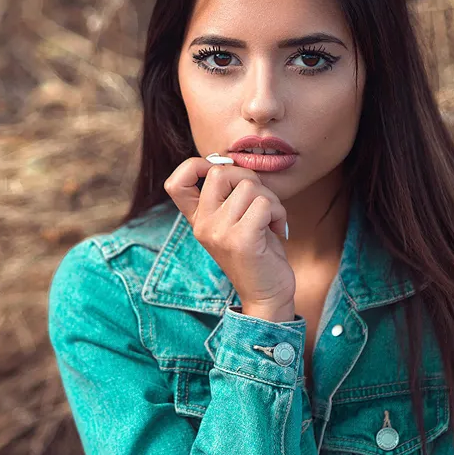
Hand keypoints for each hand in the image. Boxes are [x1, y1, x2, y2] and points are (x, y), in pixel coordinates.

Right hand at [163, 157, 295, 320]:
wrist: (267, 295)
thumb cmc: (257, 253)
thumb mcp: (234, 220)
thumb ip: (228, 194)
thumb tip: (232, 159)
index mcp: (198, 219)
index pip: (175, 183)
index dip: (196, 166)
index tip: (224, 176)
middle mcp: (202, 225)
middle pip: (220, 172)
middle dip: (249, 179)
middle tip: (261, 202)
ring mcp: (218, 233)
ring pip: (249, 186)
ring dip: (271, 200)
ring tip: (270, 221)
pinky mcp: (240, 240)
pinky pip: (264, 204)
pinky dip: (278, 213)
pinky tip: (277, 229)